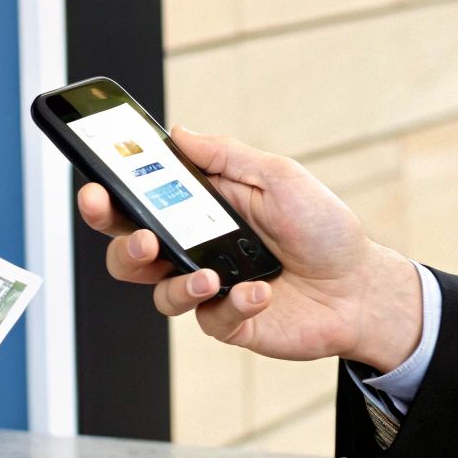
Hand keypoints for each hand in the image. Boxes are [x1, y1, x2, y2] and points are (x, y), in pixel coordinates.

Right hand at [78, 127, 422, 371]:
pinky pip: (210, 318)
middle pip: (129, 251)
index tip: (95, 188)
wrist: (361, 286)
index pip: (137, 201)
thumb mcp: (279, 177)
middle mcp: (194, 249)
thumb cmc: (322, 228)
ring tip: (210, 276)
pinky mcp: (229, 323)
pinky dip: (234, 304)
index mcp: (197, 208)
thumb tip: (179, 134)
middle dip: (122, 245)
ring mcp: (209, 289)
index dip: (106, 196)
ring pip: (158, 293)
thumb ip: (227, 157)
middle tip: (143, 238)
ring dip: (178, 284)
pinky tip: (260, 291)